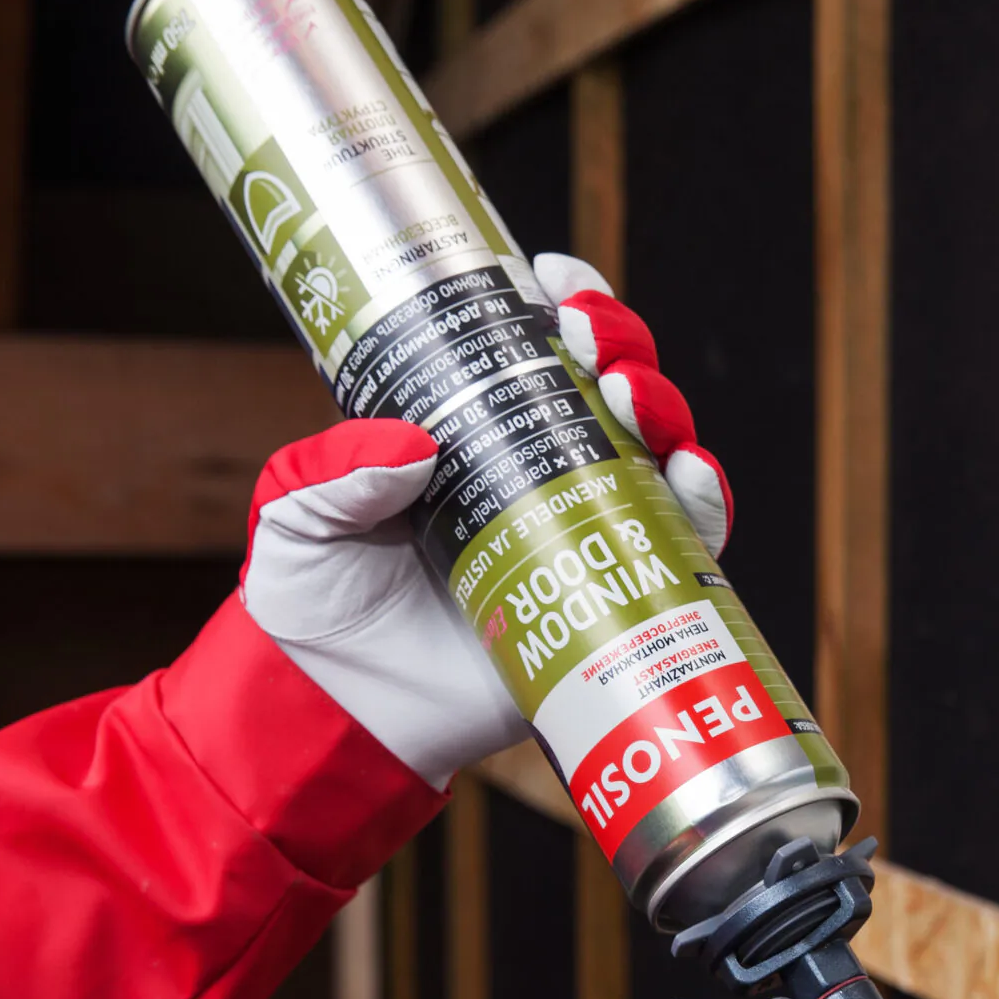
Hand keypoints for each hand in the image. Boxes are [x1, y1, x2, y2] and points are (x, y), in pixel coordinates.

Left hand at [238, 255, 731, 788]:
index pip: (534, 351)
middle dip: (620, 343)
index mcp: (473, 435)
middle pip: (611, 388)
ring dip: (663, 406)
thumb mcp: (297, 517)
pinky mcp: (611, 605)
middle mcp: (540, 476)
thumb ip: (335, 471)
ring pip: (656, 452)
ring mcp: (582, 536)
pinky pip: (682, 548)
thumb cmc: (316, 611)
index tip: (553, 279)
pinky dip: (701, 505)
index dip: (562, 304)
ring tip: (631, 395)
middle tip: (592, 335)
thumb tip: (416, 448)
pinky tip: (687, 473)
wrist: (337, 719)